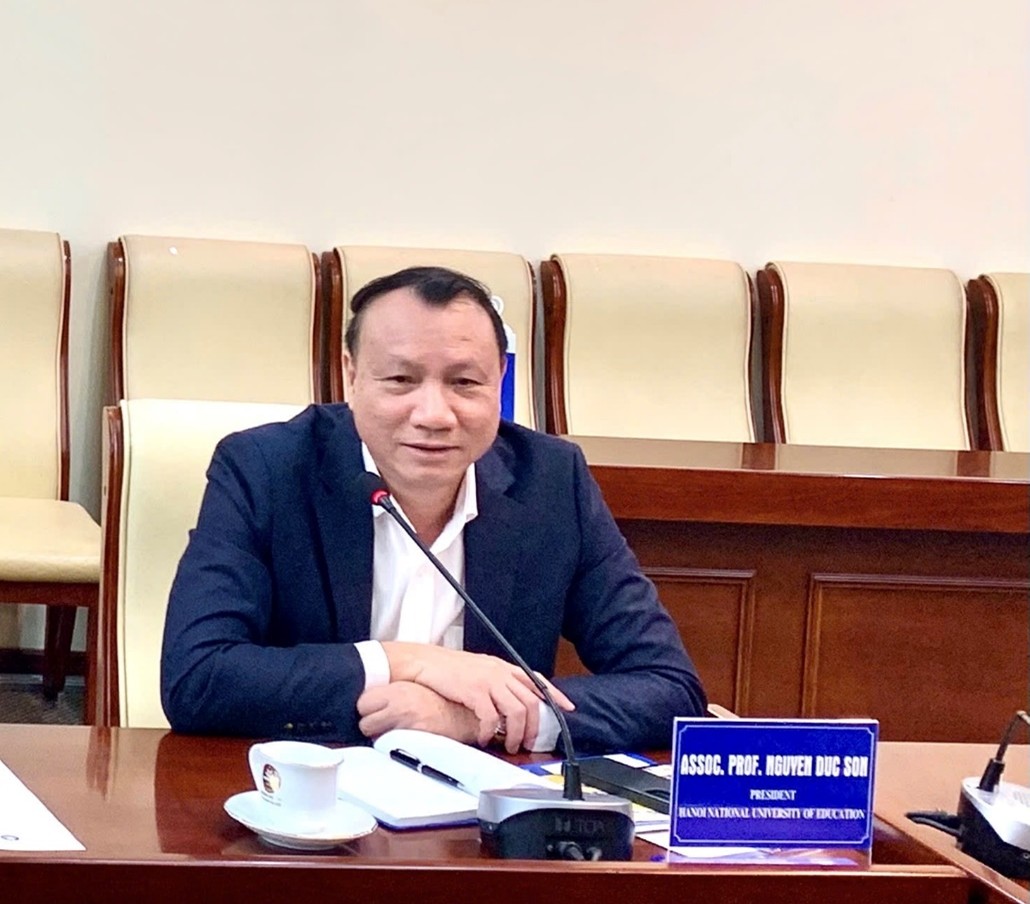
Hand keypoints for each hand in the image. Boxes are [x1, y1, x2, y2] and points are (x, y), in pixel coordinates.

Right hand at [381, 642, 573, 752]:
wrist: (424, 662)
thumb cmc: (449, 668)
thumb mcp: (480, 669)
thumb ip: (497, 681)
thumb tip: (511, 700)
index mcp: (503, 667)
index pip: (537, 679)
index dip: (554, 695)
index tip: (568, 708)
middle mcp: (500, 672)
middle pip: (531, 701)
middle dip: (535, 727)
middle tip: (529, 743)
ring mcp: (488, 680)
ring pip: (517, 711)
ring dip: (517, 733)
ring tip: (511, 745)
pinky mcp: (474, 691)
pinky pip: (491, 717)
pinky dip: (492, 731)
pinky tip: (487, 738)